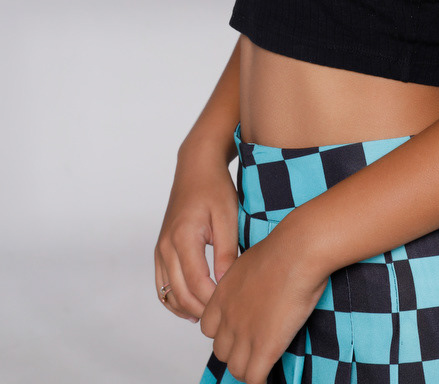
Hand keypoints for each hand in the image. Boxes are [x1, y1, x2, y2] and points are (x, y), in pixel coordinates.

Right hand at [154, 149, 239, 321]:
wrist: (196, 167)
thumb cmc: (215, 188)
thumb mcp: (228, 217)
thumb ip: (227, 252)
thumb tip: (226, 285)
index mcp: (183, 237)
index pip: (196, 283)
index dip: (213, 300)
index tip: (232, 306)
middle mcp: (165, 246)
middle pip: (180, 293)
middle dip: (202, 309)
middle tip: (225, 316)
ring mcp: (160, 249)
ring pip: (167, 293)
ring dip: (187, 308)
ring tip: (210, 315)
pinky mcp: (160, 250)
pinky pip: (161, 284)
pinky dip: (174, 300)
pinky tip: (192, 308)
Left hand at [199, 214, 328, 383]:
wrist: (297, 251)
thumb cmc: (284, 249)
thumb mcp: (251, 262)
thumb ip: (244, 282)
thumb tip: (254, 288)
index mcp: (223, 295)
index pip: (208, 328)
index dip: (225, 331)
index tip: (240, 329)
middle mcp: (228, 317)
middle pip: (221, 351)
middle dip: (236, 350)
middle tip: (256, 345)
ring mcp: (245, 334)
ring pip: (236, 369)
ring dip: (249, 367)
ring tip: (264, 361)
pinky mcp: (265, 347)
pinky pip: (254, 378)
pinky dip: (261, 379)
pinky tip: (271, 371)